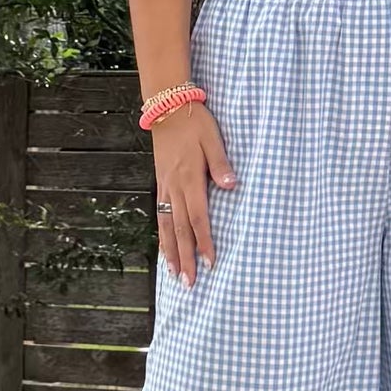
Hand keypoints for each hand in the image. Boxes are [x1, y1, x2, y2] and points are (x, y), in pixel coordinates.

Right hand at [152, 103, 235, 286]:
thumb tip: (230, 186)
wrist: (166, 108)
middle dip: (186, 258)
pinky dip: (162, 236)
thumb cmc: (195, 123)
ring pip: (166, 226)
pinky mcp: (161, 184)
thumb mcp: (213, 139)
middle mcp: (175, 187)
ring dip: (171, 253)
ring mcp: (165, 187)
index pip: (198, 218)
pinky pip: (160, 215)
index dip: (204, 242)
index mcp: (190, 178)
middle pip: (180, 230)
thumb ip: (221, 164)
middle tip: (190, 283)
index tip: (210, 262)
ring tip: (175, 275)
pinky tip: (165, 250)